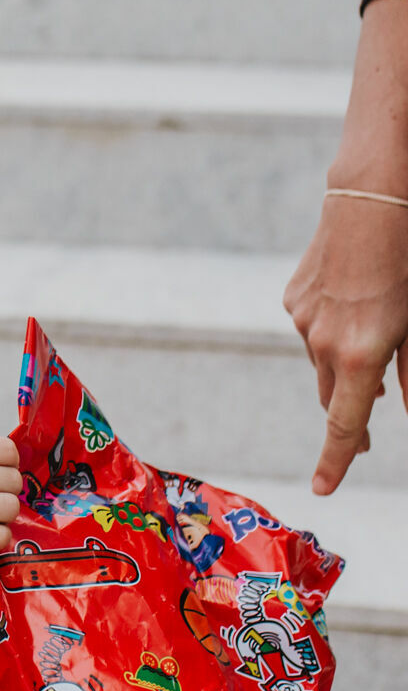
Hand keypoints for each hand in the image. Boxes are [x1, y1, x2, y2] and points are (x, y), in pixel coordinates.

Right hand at [283, 193, 407, 493]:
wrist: (373, 201)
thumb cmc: (407, 265)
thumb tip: (402, 409)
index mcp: (360, 357)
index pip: (345, 425)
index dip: (335, 461)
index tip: (322, 488)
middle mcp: (323, 344)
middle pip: (331, 398)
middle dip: (350, 417)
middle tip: (367, 438)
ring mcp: (303, 320)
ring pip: (322, 363)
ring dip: (343, 368)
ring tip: (372, 343)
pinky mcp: (294, 298)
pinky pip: (311, 331)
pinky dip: (330, 334)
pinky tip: (351, 307)